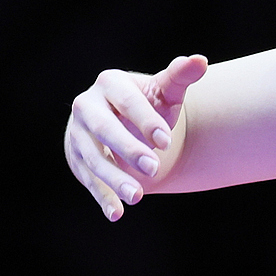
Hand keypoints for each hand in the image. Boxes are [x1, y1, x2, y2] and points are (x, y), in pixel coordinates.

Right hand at [63, 55, 207, 220]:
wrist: (125, 121)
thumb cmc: (150, 104)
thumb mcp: (165, 90)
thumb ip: (181, 76)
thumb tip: (199, 60)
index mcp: (110, 84)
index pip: (128, 103)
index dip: (146, 121)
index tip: (166, 140)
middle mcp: (87, 106)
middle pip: (104, 129)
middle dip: (128, 149)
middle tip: (154, 168)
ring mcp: (78, 134)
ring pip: (93, 158)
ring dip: (114, 179)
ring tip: (138, 197)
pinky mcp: (76, 158)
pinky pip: (88, 180)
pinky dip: (102, 197)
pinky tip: (116, 214)